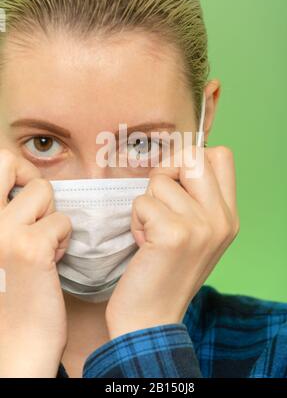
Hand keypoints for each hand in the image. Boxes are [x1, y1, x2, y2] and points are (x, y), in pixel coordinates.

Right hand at [0, 150, 71, 376]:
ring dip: (52, 216)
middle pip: (8, 161)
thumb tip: (27, 183)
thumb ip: (6, 213)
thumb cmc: (10, 289)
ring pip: (44, 191)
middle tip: (39, 209)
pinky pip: (63, 220)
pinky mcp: (30, 247)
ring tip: (46, 244)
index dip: (17, 173)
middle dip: (31, 180)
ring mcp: (2, 231)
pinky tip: (52, 261)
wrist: (16, 340)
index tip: (27, 196)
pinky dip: (64, 238)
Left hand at [105, 145, 238, 338]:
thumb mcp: (197, 235)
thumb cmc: (167, 272)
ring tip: (150, 232)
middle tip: (158, 201)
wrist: (152, 318)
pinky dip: (136, 220)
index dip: (191, 159)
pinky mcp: (174, 234)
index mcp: (229, 217)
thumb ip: (197, 199)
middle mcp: (221, 219)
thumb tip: (176, 162)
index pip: (221, 156)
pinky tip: (143, 244)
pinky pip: (142, 202)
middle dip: (166, 171)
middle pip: (193, 156)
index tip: (176, 181)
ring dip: (146, 204)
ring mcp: (201, 226)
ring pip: (160, 180)